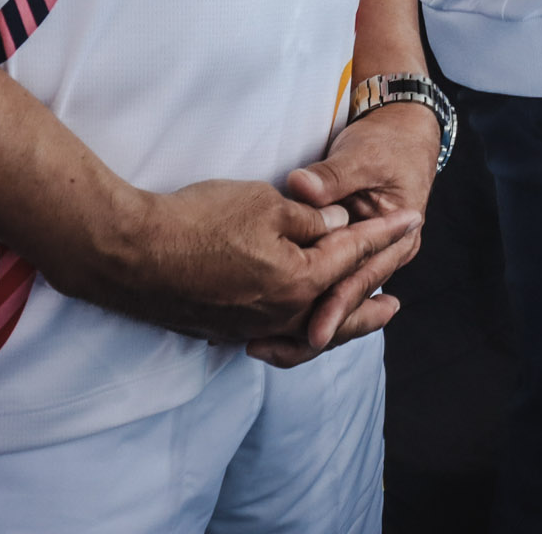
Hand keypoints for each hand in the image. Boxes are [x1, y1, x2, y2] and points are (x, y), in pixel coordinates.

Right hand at [52, 177, 417, 359]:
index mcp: (299, 280)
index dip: (385, 233)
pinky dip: (301, 334)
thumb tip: (340, 228)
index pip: (354, 253)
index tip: (412, 220)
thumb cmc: (197, 219)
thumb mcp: (264, 203)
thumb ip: (311, 218)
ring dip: (342, 324)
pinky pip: (277, 337)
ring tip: (365, 320)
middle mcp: (280, 313)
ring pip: (310, 332)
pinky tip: (303, 327)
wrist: (130, 253)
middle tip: (398, 301)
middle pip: (340, 309)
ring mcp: (250, 327)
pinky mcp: (224, 330)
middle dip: (372, 298)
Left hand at [254, 104, 441, 365]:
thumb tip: (302, 186)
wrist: (400, 139)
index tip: (312, 329)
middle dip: (312, 330)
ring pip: (334, 309)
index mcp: (399, 243)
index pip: (363, 281)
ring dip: (299, 332)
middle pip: (348, 307)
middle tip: (270, 347)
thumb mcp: (364, 158)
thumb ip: (333, 175)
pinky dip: (296, 316)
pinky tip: (263, 329)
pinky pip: (322, 297)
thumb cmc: (385, 148)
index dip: (336, 305)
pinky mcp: (341, 262)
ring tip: (260, 347)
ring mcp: (361, 265)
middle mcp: (382, 262)